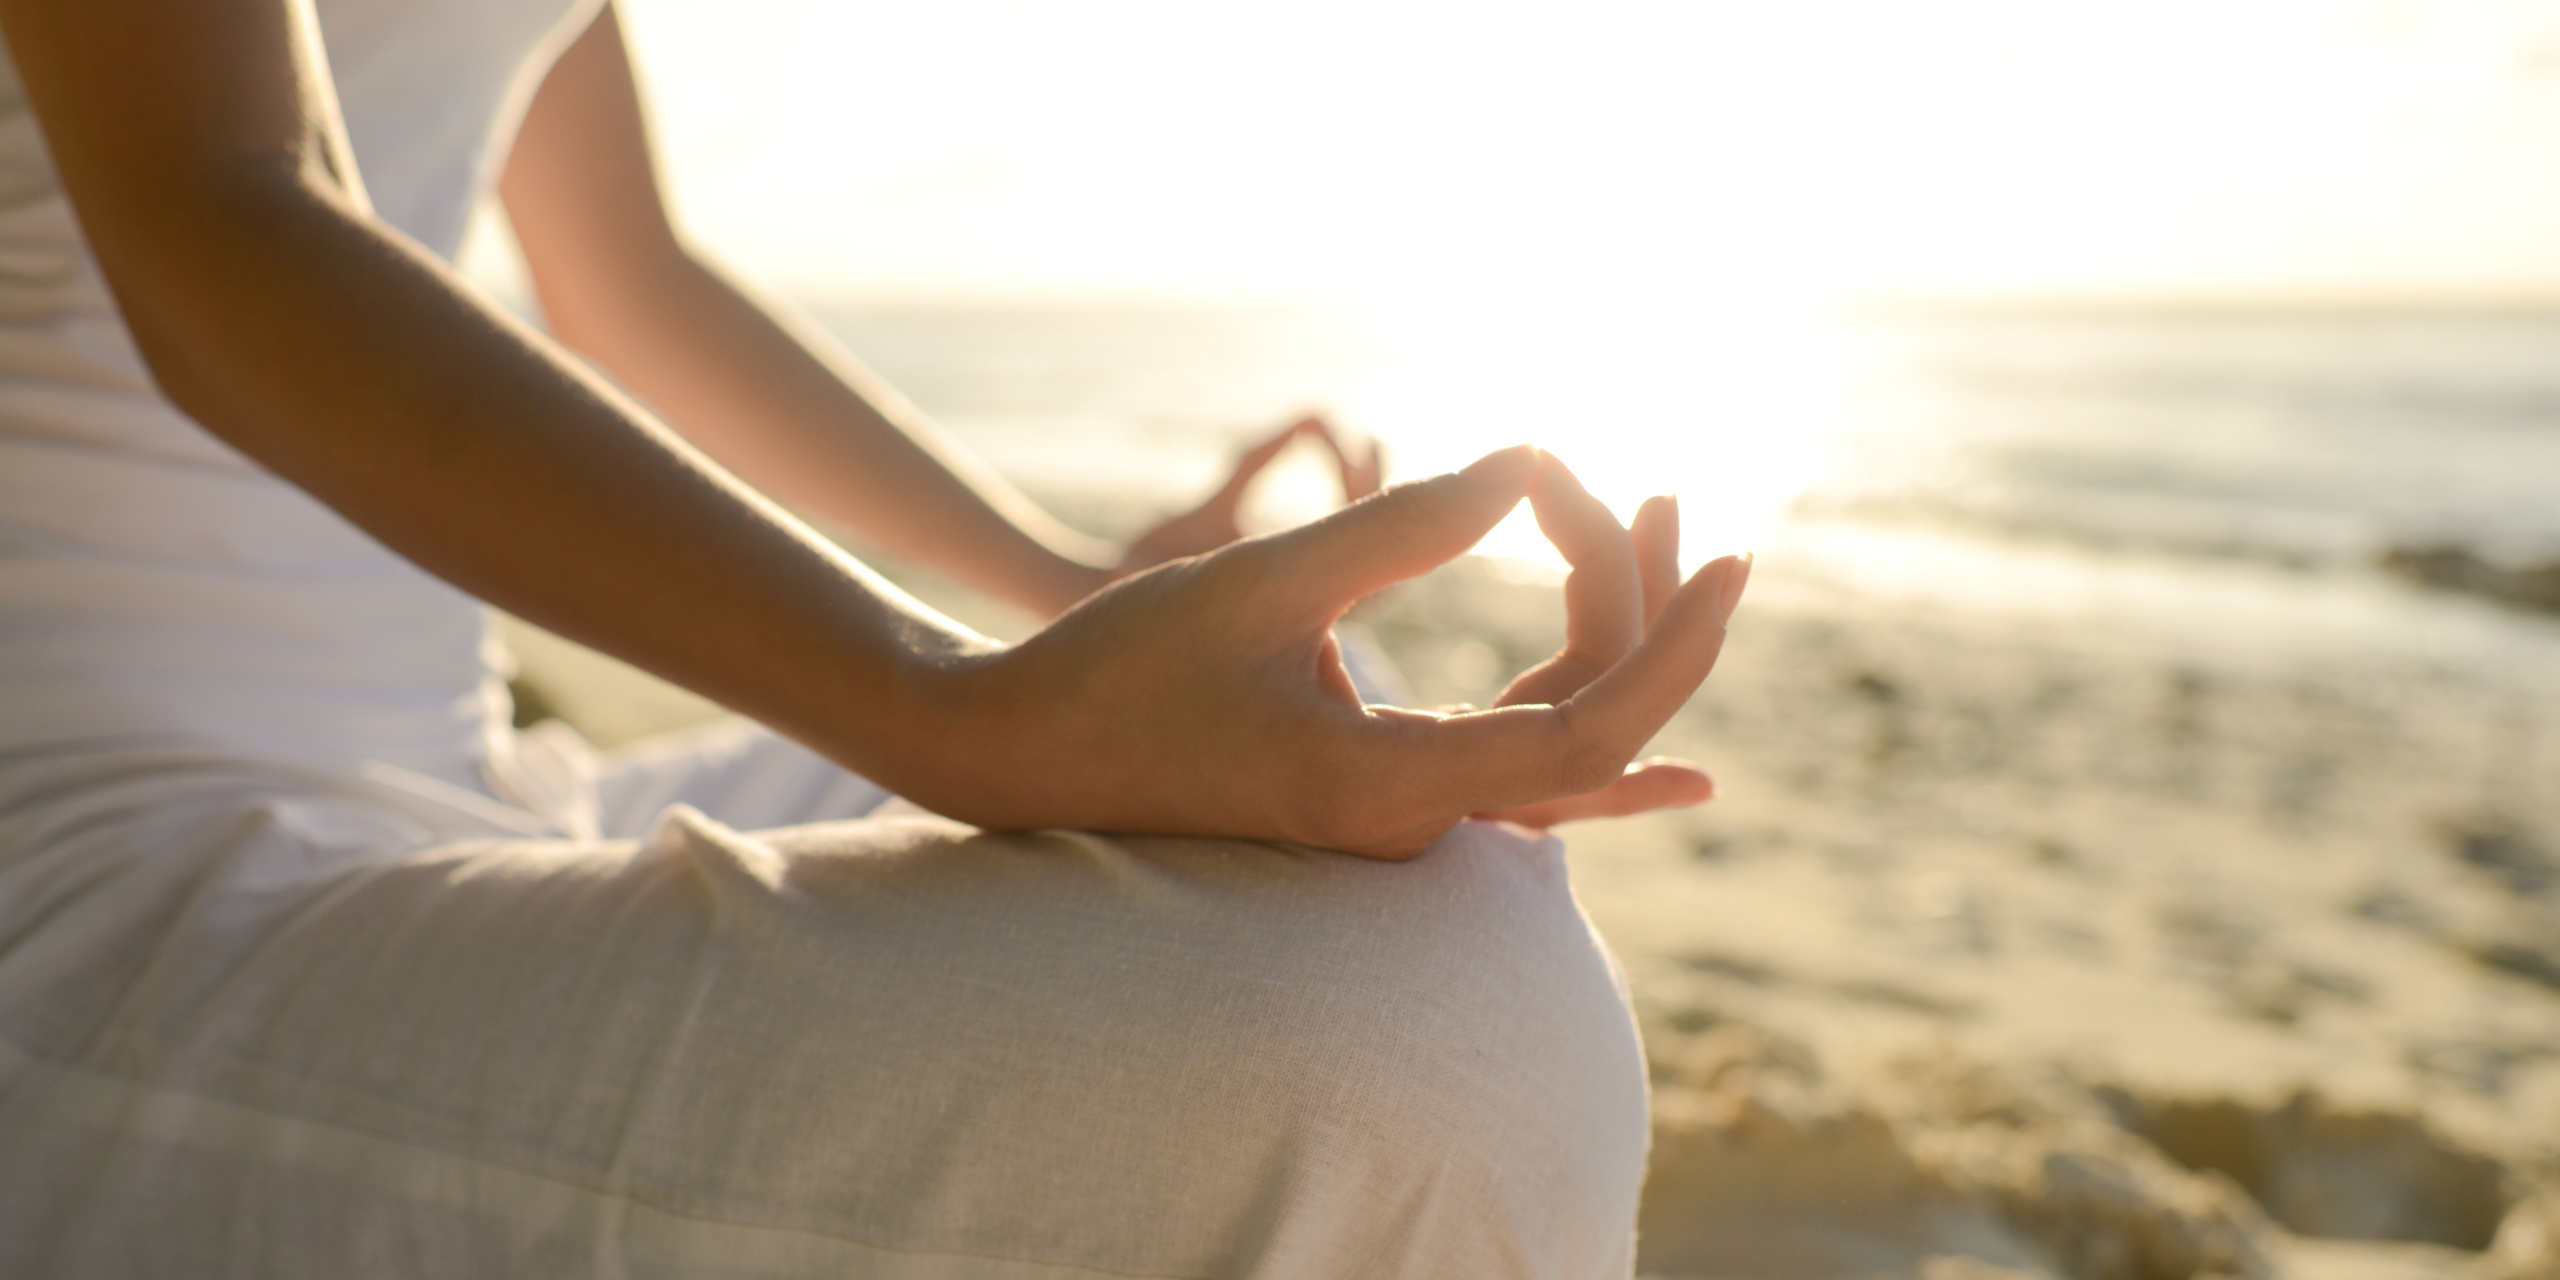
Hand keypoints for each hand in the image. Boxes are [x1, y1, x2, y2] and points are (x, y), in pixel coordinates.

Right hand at [906, 445, 1749, 859]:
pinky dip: (1585, 736)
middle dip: (1635, 604)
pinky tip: (1676, 764)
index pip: (1590, 727)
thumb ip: (1396, 529)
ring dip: (1604, 639)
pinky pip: (1515, 775)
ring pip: (1555, 741)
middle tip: (1640, 486)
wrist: (1015, 756)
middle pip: (1587, 724)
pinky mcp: (1377, 797)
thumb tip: (1525, 466)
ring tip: (1620, 514)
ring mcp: (1398, 820)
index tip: (1728, 551)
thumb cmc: (1116, 670)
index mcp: (1387, 786)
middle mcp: (1411, 824)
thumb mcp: (1259, 584)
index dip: (1673, 641)